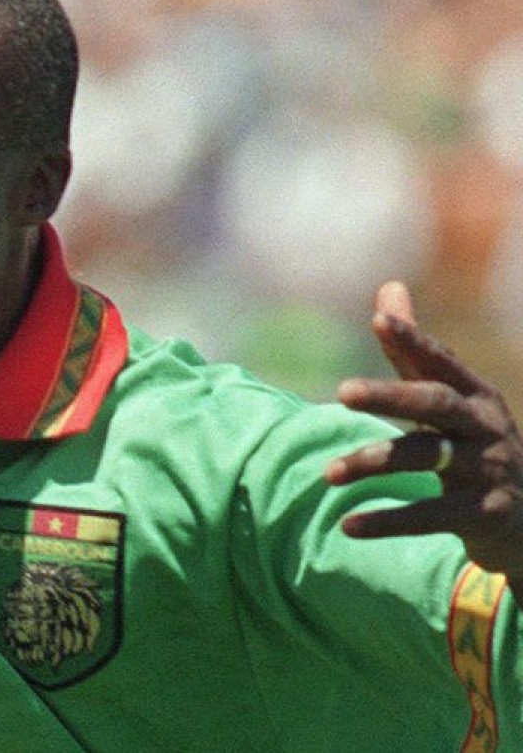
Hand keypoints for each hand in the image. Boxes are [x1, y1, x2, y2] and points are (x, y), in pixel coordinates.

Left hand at [324, 281, 522, 578]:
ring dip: (373, 463)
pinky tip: (349, 527)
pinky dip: (388, 522)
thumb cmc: (472, 443)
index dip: (413, 338)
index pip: (441, 360)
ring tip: (328, 473)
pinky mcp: (483, 515)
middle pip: (434, 403)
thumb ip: (412, 351)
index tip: (378, 319)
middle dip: (389, 396)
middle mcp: (484, 426)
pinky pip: (430, 517)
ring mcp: (487, 470)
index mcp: (474, 394)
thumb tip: (387, 289)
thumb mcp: (449, 396)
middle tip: (340, 392)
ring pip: (426, 458)